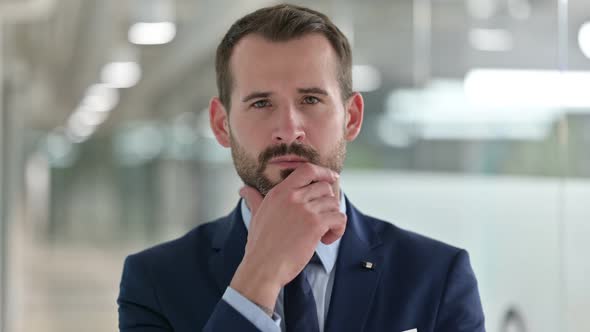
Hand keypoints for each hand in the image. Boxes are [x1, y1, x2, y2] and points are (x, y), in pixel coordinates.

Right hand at [229, 163, 346, 309]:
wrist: (263, 267)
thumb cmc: (259, 244)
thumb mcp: (256, 215)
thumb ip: (254, 199)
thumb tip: (244, 189)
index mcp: (280, 192)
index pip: (307, 169)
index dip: (323, 172)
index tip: (332, 178)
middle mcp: (293, 197)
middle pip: (324, 187)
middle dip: (328, 202)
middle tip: (322, 217)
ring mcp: (305, 210)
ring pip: (334, 204)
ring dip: (333, 218)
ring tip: (323, 232)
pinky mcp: (316, 225)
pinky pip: (339, 218)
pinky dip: (338, 229)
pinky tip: (326, 240)